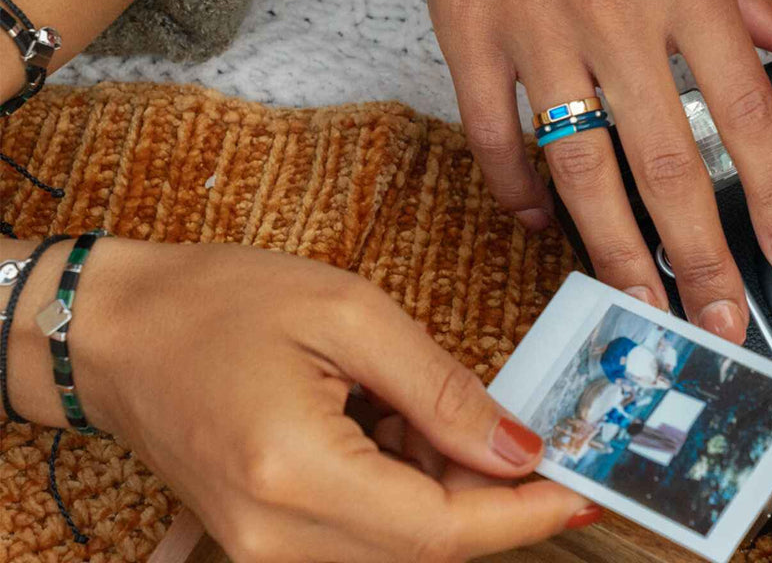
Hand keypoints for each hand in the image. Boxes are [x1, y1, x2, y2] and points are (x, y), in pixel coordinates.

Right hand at [9, 238, 594, 561]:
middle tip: (516, 419)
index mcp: (295, 477)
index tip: (585, 489)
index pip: (442, 532)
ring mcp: (263, 548)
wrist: (119, 328)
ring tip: (422, 399)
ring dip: (441, 480)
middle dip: (489, 489)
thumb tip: (516, 447)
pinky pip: (361, 531)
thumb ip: (439, 387)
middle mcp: (275, 538)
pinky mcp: (263, 538)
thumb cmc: (222, 301)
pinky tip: (389, 418)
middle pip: (426, 545)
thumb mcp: (347, 313)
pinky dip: (400, 481)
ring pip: (399, 541)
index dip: (525, 515)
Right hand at [343, 0, 771, 344]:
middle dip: (697, 260)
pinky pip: (491, 131)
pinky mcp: (467, 29)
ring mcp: (533, 28)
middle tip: (712, 321)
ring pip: (576, 167)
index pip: (745, 112)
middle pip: (664, 166)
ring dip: (610, 248)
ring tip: (634, 303)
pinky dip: (515, 188)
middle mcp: (613, 14)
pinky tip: (538, 219)